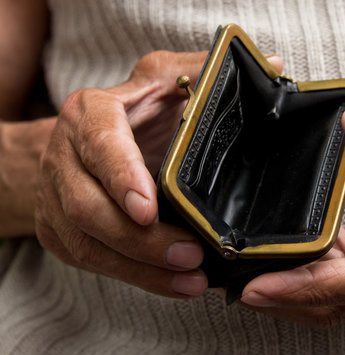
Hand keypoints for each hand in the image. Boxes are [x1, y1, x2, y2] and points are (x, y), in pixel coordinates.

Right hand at [35, 50, 283, 296]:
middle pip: (88, 206)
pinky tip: (174, 284)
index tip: (149, 208)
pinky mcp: (62, 229)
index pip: (100, 142)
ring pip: (89, 242)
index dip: (121, 176)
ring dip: (141, 267)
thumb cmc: (135, 111)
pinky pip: (94, 262)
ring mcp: (58, 196)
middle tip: (190, 255)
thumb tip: (272, 65)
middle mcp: (66, 154)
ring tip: (191, 279)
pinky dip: (137, 278)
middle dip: (140, 239)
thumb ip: (207, 72)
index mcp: (91, 113)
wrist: (85, 140)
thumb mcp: (166, 81)